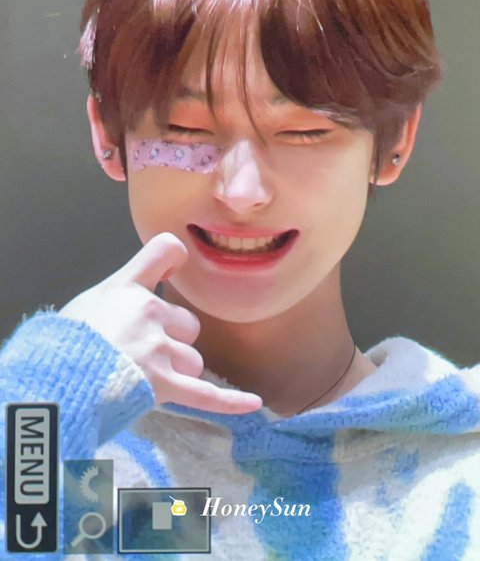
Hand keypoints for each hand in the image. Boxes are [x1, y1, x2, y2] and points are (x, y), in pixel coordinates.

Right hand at [58, 232, 262, 413]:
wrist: (53, 383)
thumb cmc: (63, 345)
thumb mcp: (86, 304)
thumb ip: (118, 294)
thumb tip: (133, 292)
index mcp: (128, 289)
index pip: (163, 251)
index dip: (173, 257)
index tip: (176, 265)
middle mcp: (149, 313)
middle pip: (186, 324)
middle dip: (172, 339)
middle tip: (138, 353)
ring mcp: (158, 349)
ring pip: (192, 359)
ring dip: (178, 370)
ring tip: (143, 379)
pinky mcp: (164, 385)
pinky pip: (206, 394)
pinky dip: (230, 401)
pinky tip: (253, 403)